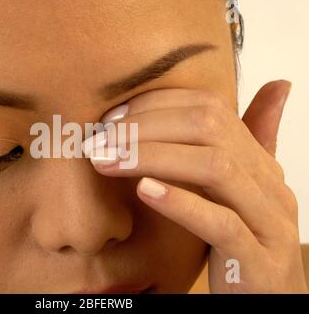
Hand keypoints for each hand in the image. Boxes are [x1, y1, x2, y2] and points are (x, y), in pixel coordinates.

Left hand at [86, 81, 307, 292]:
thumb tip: (276, 85)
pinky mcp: (259, 261)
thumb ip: (240, 146)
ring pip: (215, 169)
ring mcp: (268, 222)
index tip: (112, 118)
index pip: (210, 109)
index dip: (156, 106)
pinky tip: (144, 192)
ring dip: (152, 157)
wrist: (268, 301)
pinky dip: (180, 203)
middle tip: (100, 139)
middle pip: (210, 129)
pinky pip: (221, 224)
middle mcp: (269, 185)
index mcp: (260, 163)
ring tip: (107, 160)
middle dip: (146, 127)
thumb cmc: (240, 243)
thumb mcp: (236, 191)